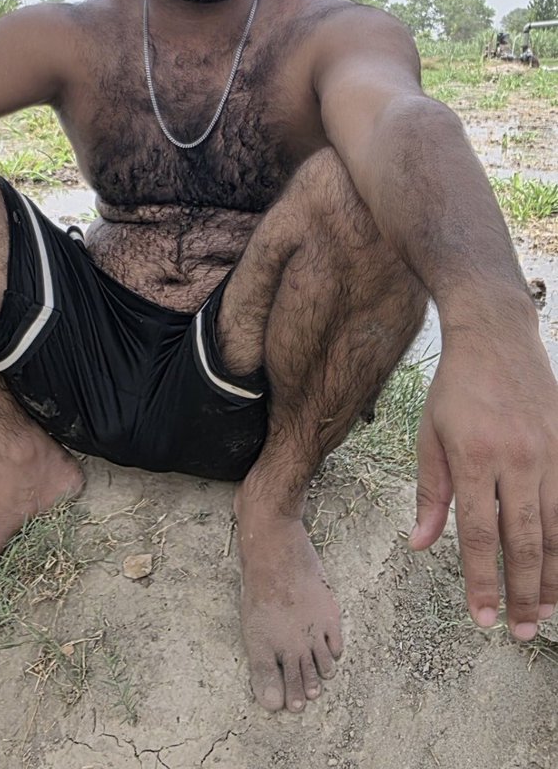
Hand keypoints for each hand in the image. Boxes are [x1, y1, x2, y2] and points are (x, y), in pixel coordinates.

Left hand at [409, 329, 557, 639]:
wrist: (496, 335)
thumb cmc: (456, 387)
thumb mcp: (429, 434)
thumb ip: (430, 492)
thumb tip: (422, 545)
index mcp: (474, 456)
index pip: (481, 534)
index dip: (483, 581)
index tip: (482, 617)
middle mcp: (517, 457)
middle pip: (526, 539)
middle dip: (523, 591)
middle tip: (523, 631)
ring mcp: (550, 450)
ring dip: (553, 575)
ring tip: (547, 611)